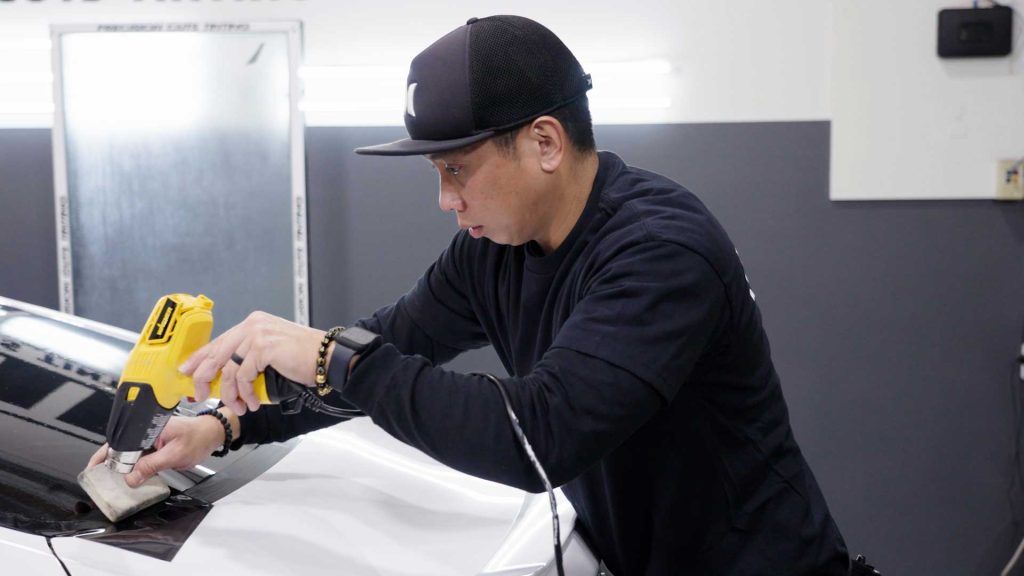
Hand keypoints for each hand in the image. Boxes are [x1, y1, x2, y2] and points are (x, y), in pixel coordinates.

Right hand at [86, 413, 229, 487]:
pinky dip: (132, 467)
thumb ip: (151, 465)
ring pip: (128, 453)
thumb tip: (131, 478)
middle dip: (107, 462)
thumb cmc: (198, 438)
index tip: (94, 469)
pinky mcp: (154, 445)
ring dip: (120, 466)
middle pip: (119, 446)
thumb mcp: (175, 455)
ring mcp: (149, 438)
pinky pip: (138, 457)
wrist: (213, 434)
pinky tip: (128, 478)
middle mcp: (145, 430)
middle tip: (97, 478)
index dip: (105, 456)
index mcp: (148, 426)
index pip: (119, 440)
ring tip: (108, 480)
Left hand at [179, 311, 332, 414]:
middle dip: (203, 380)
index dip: (198, 359)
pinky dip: (245, 394)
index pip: (217, 341)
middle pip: (215, 354)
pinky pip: (243, 377)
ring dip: (230, 394)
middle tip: (200, 396)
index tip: (186, 372)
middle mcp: (252, 325)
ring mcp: (257, 335)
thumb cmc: (304, 357)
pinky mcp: (263, 348)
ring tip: (239, 406)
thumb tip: (223, 376)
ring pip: (227, 370)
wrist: (328, 357)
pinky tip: (253, 402)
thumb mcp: (270, 353)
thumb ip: (248, 357)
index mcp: (253, 323)